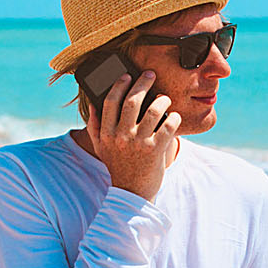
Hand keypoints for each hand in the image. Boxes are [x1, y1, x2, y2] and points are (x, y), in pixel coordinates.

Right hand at [86, 70, 179, 200]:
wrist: (132, 193)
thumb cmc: (118, 166)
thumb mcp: (101, 148)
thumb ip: (95, 127)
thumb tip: (92, 105)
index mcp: (106, 134)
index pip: (110, 102)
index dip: (119, 85)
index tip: (127, 75)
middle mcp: (120, 137)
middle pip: (132, 101)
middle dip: (142, 83)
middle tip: (150, 75)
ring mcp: (138, 143)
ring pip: (152, 111)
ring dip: (161, 100)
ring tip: (164, 98)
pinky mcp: (155, 151)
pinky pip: (168, 127)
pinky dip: (173, 118)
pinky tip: (174, 116)